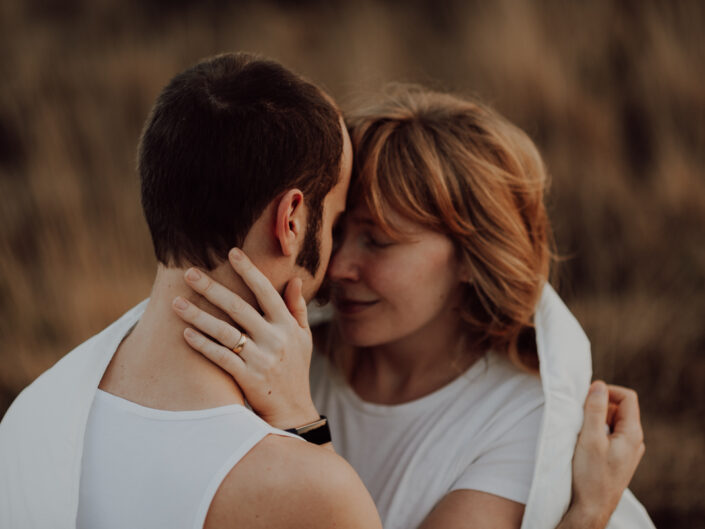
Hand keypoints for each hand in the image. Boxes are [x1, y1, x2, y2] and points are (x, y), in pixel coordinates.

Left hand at [171, 248, 319, 429]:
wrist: (293, 410)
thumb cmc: (295, 369)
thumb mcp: (303, 337)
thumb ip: (297, 308)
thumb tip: (295, 279)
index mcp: (287, 325)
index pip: (266, 291)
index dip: (249, 271)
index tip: (232, 252)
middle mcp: (275, 339)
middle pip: (239, 307)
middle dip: (212, 288)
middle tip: (189, 273)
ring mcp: (261, 359)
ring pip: (225, 332)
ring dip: (199, 316)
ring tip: (177, 303)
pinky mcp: (247, 378)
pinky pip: (220, 357)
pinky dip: (203, 345)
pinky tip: (185, 333)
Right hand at [566, 381, 645, 528]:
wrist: (590, 509)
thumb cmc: (590, 475)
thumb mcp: (590, 438)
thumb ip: (595, 410)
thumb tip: (598, 385)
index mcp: (632, 433)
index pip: (627, 397)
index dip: (607, 391)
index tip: (587, 398)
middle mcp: (633, 441)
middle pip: (619, 408)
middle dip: (599, 406)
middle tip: (579, 415)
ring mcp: (626, 451)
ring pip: (612, 422)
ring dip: (596, 420)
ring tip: (580, 431)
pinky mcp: (616, 459)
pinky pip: (608, 436)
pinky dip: (595, 433)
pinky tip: (583, 444)